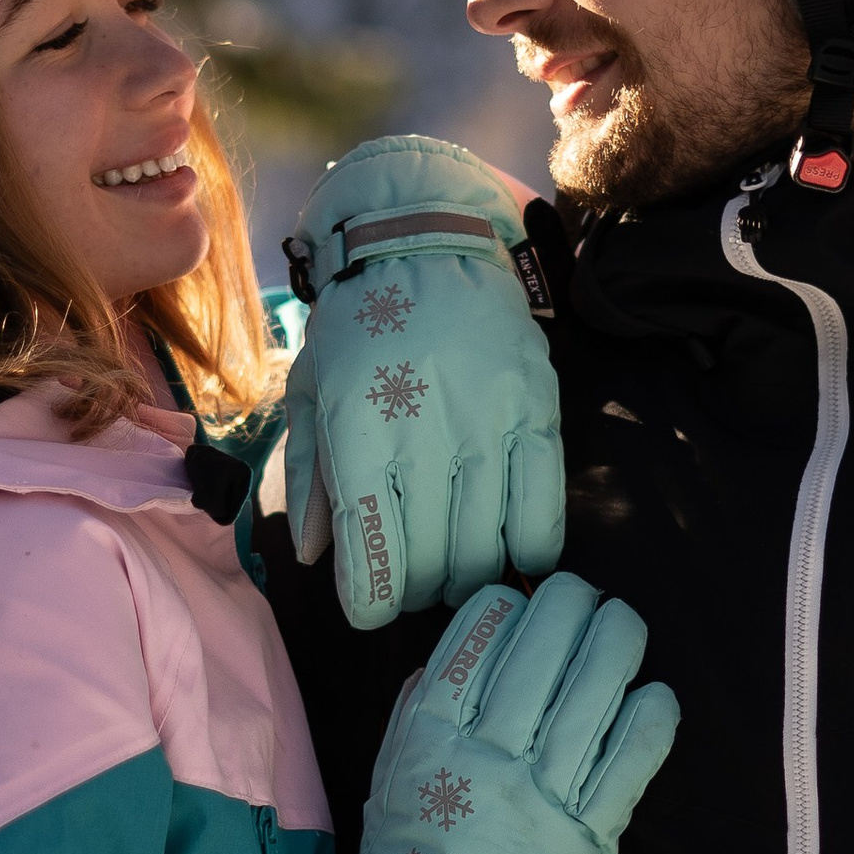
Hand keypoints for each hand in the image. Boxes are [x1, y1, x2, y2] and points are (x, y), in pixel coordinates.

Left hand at [280, 135, 564, 629]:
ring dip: (467, 578)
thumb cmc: (358, 327)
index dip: (370, 603)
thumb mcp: (312, 391)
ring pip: (488, 548)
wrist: (425, 244)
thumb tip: (316, 557)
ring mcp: (489, 425)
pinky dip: (527, 552)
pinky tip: (509, 549)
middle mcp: (426, 431)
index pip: (373, 551)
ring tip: (453, 566)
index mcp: (360, 428)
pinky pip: (543, 514)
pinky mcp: (538, 415)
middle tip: (411, 582)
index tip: (368, 609)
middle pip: (433, 564)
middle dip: (417, 592)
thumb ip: (310, 476)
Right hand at [297, 574, 678, 853]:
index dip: (504, 605)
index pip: (474, 641)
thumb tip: (450, 655)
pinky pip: (631, 761)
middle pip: (542, 652)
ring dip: (617, 643)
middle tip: (583, 595)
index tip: (518, 598)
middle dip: (569, 606)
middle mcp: (490, 756)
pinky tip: (655, 693)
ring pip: (593, 693)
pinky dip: (649, 720)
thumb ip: (416, 713)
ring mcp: (544, 793)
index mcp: (433, 738)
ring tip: (623, 623)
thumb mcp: (389, 778)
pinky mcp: (590, 831)